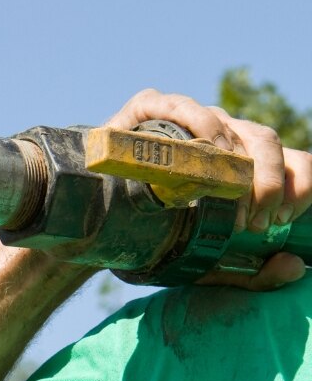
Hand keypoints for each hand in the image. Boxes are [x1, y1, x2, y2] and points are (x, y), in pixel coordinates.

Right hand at [107, 88, 311, 289]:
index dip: (296, 183)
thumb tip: (294, 266)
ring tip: (224, 196)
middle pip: (264, 141)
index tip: (282, 219)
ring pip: (229, 124)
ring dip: (234, 162)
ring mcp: (185, 120)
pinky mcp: (147, 112)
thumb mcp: (207, 265)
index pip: (288, 159)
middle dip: (269, 181)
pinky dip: (198, 123)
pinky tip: (202, 150)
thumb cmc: (152, 238)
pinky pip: (180, 106)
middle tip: (256, 220)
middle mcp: (219, 137)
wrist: (89, 227)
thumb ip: (252, 274)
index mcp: (241, 163)